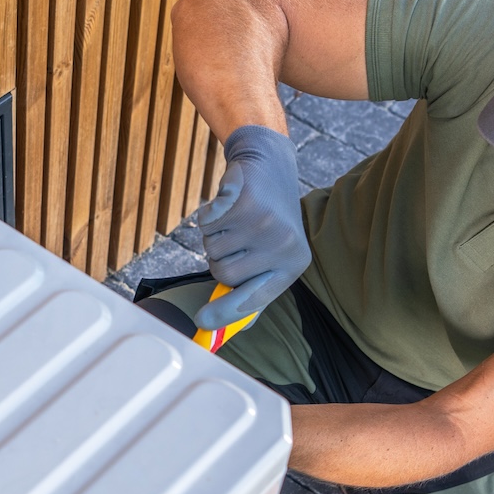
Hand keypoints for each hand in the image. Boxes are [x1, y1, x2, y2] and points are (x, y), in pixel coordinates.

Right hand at [194, 124, 309, 328]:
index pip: (253, 299)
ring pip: (211, 247)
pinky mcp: (245, 197)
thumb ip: (254, 292)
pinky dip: (207, 214)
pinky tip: (225, 203)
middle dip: (219, 258)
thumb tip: (230, 328)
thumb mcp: (272, 257)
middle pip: (222, 272)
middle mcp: (282, 245)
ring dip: (214, 235)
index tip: (200, 321)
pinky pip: (206, 222)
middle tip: (236, 239)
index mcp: (292, 266)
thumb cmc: (268, 221)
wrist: (271, 165)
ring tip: (235, 219)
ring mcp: (264, 221)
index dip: (225, 313)